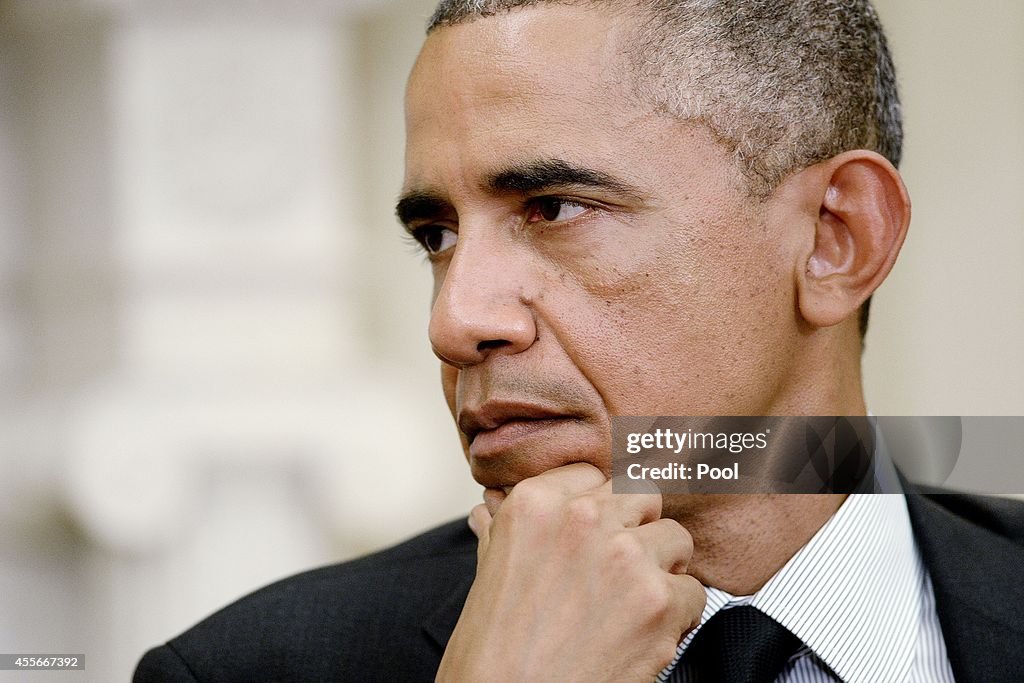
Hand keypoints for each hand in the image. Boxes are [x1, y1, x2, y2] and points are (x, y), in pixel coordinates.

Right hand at [437, 463, 705, 681]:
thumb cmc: (491, 654)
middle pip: (642, 496)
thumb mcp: (488, 575)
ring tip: (631, 607)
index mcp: (535, 504)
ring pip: (676, 538)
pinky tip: (642, 636)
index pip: (593, 475)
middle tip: (618, 571)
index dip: (599, 508)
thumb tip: (489, 507)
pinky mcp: (660, 601)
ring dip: (662, 571)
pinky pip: (694, 591)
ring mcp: (625, 556)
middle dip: (637, 531)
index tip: (596, 533)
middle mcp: (582, 518)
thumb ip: (501, 531)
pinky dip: (678, 618)